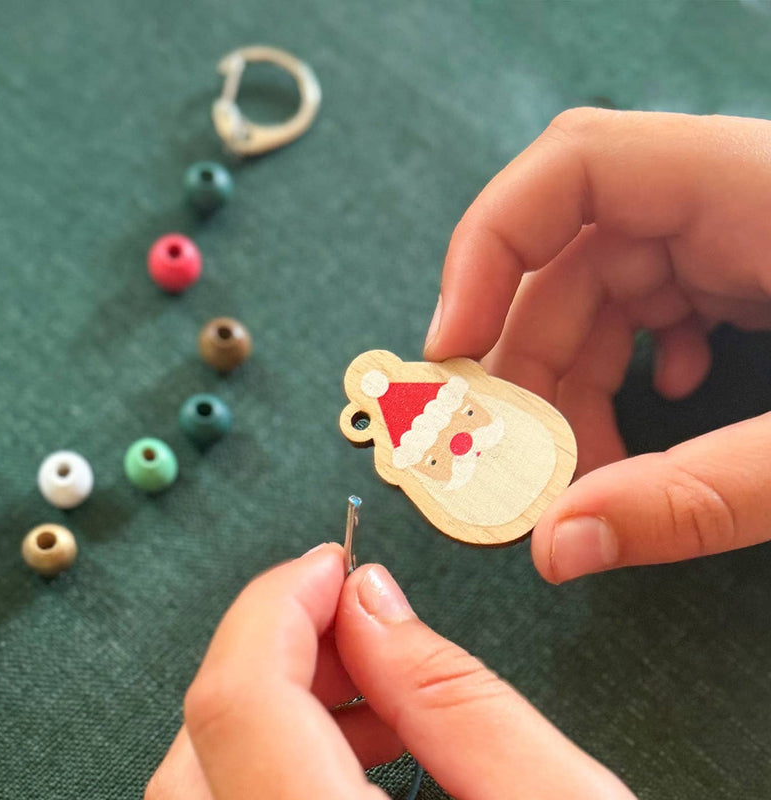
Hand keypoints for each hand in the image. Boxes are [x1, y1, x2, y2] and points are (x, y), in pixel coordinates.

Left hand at [146, 544, 632, 798]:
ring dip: (277, 710)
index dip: (273, 609)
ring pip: (201, 793)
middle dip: (277, 653)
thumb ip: (454, 696)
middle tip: (357, 619)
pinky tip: (364, 758)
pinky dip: (278, 764)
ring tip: (380, 695)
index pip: (236, 708)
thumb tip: (371, 602)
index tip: (328, 564)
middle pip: (200, 749)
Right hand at [424, 108, 770, 581]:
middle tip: (517, 465)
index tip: (451, 351)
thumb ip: (696, 497)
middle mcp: (724, 196)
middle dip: (528, 364)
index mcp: (748, 186)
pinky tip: (664, 409)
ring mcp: (732, 232)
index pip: (573, 167)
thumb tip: (556, 549)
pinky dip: (628, 371)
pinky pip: (646, 309)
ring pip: (598, 294)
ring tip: (587, 468)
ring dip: (574, 386)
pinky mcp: (742, 270)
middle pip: (568, 258)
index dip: (486, 248)